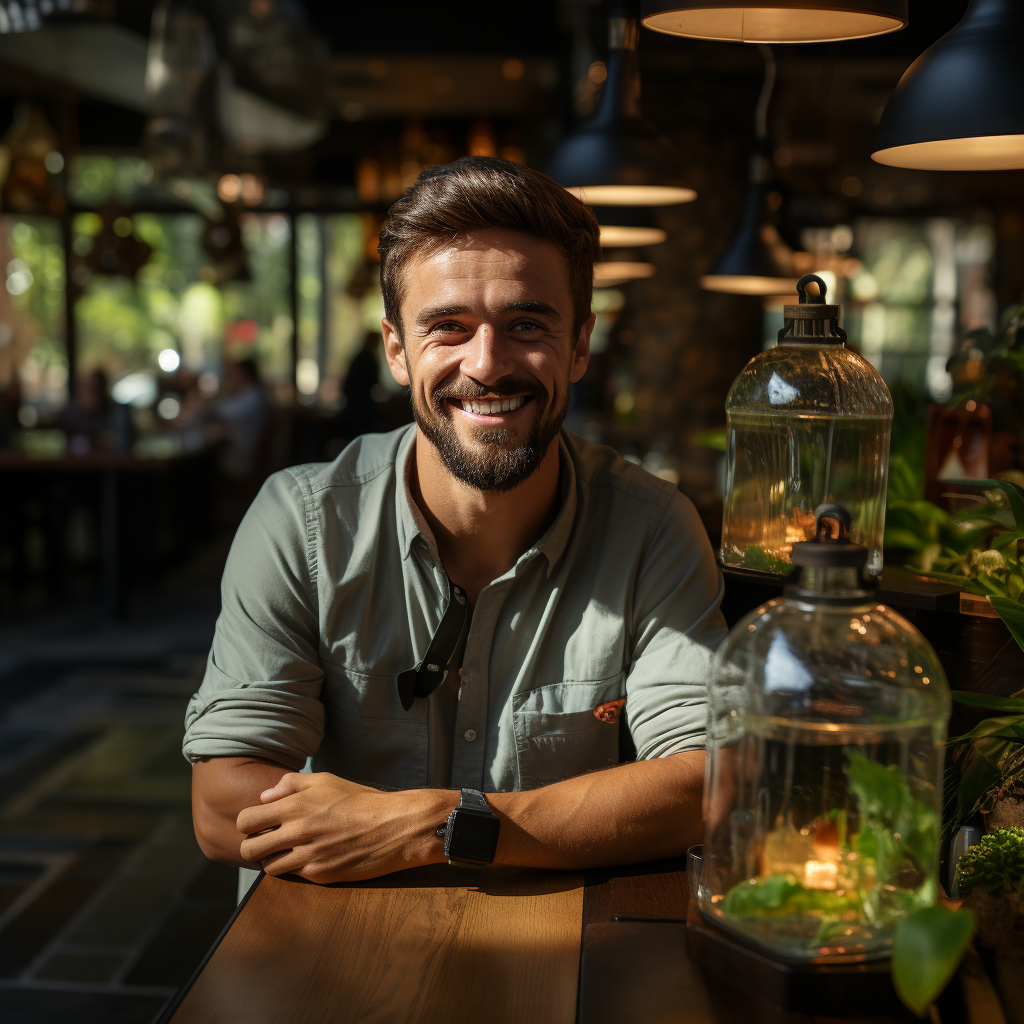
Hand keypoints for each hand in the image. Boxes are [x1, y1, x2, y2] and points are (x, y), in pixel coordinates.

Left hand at [236, 772, 451, 882]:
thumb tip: (265, 797)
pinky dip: (296, 868)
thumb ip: (291, 784)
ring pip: (268, 868)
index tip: (259, 824)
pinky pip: (293, 876)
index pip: (246, 821)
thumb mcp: (327, 781)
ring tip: (289, 851)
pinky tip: (311, 857)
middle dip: (253, 846)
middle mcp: (297, 833)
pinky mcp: (319, 875)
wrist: (394, 826)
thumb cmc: (361, 800)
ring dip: (274, 860)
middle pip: (249, 850)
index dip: (248, 824)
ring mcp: (307, 857)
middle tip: (268, 842)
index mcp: (295, 806)